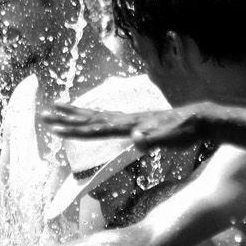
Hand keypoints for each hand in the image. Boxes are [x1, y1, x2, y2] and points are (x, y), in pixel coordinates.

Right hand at [42, 102, 208, 150]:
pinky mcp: (137, 121)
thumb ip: (154, 139)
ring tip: (56, 107)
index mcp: (130, 125)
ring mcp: (131, 119)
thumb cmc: (186, 132)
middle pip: (90, 118)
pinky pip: (107, 117)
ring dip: (75, 113)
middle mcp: (127, 119)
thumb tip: (137, 138)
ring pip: (96, 115)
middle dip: (66, 118)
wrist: (201, 119)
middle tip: (44, 113)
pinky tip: (90, 114)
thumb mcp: (172, 139)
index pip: (95, 128)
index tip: (53, 127)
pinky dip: (93, 115)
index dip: (73, 129)